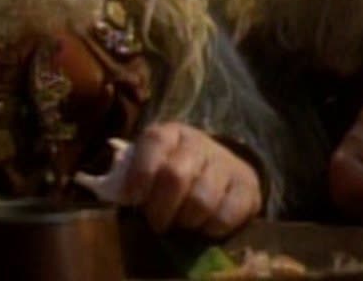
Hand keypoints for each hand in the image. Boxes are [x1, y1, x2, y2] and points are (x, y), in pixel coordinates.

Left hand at [119, 122, 261, 236]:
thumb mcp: (152, 166)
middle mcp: (198, 143)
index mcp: (170, 134)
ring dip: (186, 221)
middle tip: (158, 223)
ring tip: (182, 223)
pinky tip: (204, 226)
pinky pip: (226, 216)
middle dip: (161, 207)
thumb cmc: (175, 172)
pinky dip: (211, 229)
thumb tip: (114, 192)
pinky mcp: (248, 186)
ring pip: (201, 200)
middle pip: (175, 176)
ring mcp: (226, 163)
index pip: (154, 142)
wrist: (222, 170)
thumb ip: (132, 175)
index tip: (134, 198)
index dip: (141, 172)